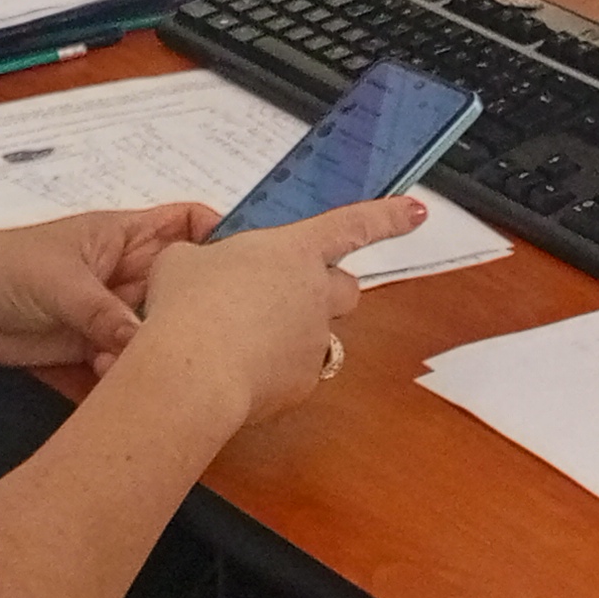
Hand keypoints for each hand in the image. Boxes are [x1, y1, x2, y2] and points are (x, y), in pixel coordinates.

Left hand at [0, 204, 212, 373]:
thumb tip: (151, 345)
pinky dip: (128, 370)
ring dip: (157, 346)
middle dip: (194, 308)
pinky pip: (129, 358)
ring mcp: (113, 310)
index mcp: (127, 236)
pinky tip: (113, 376)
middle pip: (181, 285)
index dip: (218, 235)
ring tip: (146, 362)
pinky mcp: (95, 344)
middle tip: (208, 336)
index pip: (187, 223)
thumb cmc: (8, 268)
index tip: (239, 267)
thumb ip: (107, 315)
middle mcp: (129, 272)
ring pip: (157, 328)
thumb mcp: (61, 284)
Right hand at [137, 200, 428, 426]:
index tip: (418, 212)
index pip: (353, 225)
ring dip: (292, 334)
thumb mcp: (180, 261)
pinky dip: (272, 371)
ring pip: (319, 334)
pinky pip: (294, 373)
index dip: (388, 216)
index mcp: (294, 250)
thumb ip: (202, 256)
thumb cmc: (187, 304)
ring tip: (241, 341)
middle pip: (347, 289)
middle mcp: (316, 294)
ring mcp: (313, 342)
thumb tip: (198, 266)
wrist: (193, 372)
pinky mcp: (301, 385)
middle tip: (285, 295)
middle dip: (326, 291)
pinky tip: (233, 372)